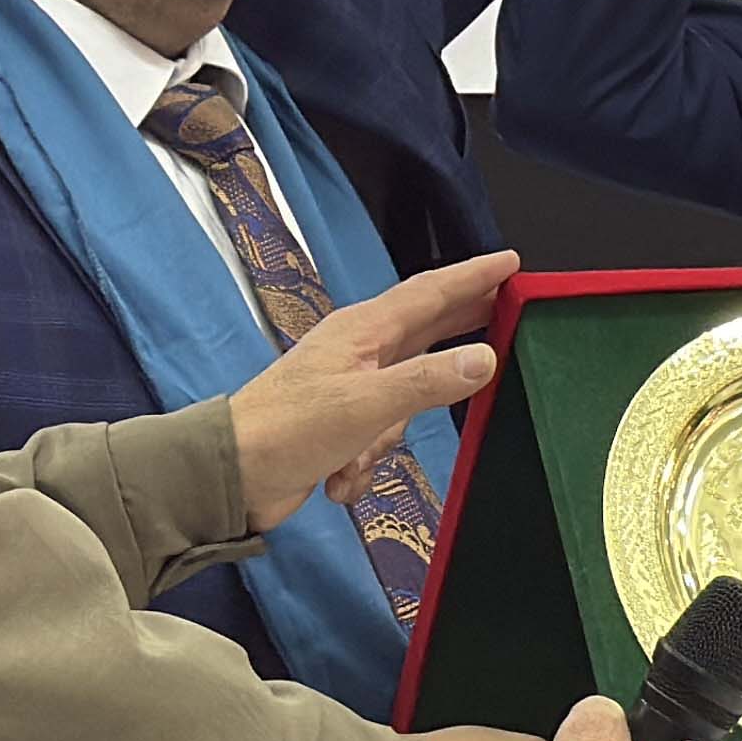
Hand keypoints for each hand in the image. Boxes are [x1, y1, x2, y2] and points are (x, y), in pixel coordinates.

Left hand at [227, 250, 513, 531]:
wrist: (231, 477)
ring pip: (402, 404)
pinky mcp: (339, 426)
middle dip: (461, 328)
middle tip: (506, 311)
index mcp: (363, 331)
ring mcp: (348, 388)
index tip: (510, 262)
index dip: (471, 277)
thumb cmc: (289, 429)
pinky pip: (375, 441)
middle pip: (424, 332)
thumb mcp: (367, 405)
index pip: (429, 293)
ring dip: (385, 440)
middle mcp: (358, 352)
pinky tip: (337, 478)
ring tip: (357, 456)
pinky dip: (362, 464)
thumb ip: (428, 382)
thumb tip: (484, 358)